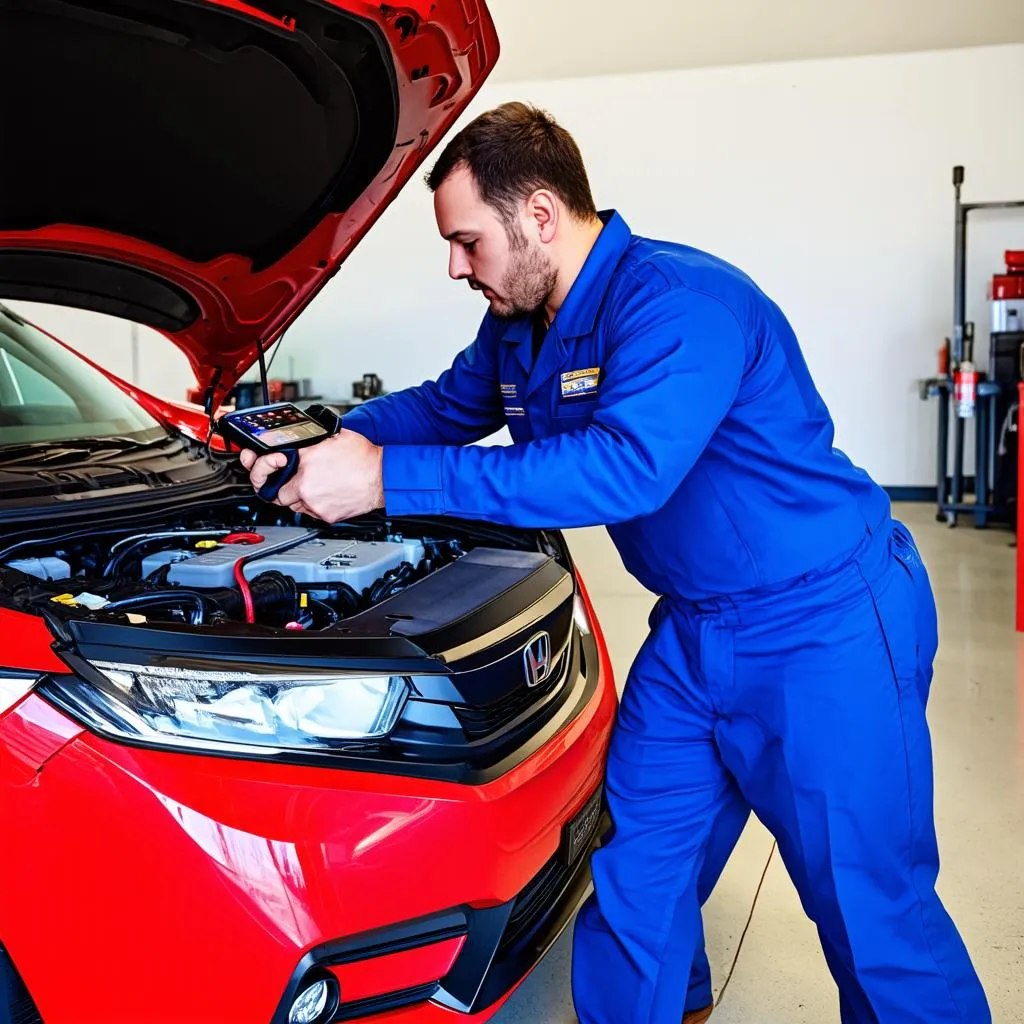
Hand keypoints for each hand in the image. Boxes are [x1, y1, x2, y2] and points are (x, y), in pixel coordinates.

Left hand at [239, 430, 384, 521]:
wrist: (382, 477)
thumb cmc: (363, 457)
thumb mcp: (331, 438)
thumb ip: (307, 441)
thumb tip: (292, 441)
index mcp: (304, 464)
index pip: (268, 469)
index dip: (265, 467)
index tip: (271, 465)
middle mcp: (306, 487)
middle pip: (278, 493)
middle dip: (281, 486)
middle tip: (288, 480)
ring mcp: (315, 504)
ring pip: (293, 505)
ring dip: (297, 496)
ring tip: (312, 486)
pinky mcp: (325, 516)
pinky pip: (310, 513)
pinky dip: (314, 504)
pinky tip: (324, 493)